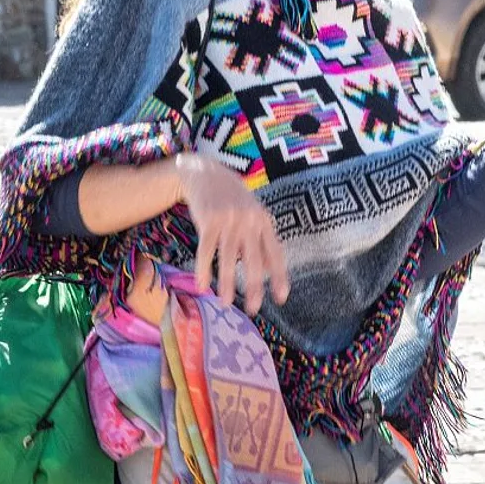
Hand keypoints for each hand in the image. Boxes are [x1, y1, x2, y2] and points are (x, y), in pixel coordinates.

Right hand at [175, 152, 286, 314]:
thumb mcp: (252, 215)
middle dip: (253, 287)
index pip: (276, 254)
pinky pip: (206, 251)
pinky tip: (203, 286)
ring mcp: (230, 220)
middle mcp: (250, 222)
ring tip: (226, 304)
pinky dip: (204, 270)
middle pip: (254, 261)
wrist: (206, 174)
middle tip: (253, 309)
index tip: (281, 298)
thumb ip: (259, 241)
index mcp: (265, 222)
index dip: (279, 276)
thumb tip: (264, 271)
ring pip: (228, 259)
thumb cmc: (232, 200)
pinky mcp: (209, 221)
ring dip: (226, 284)